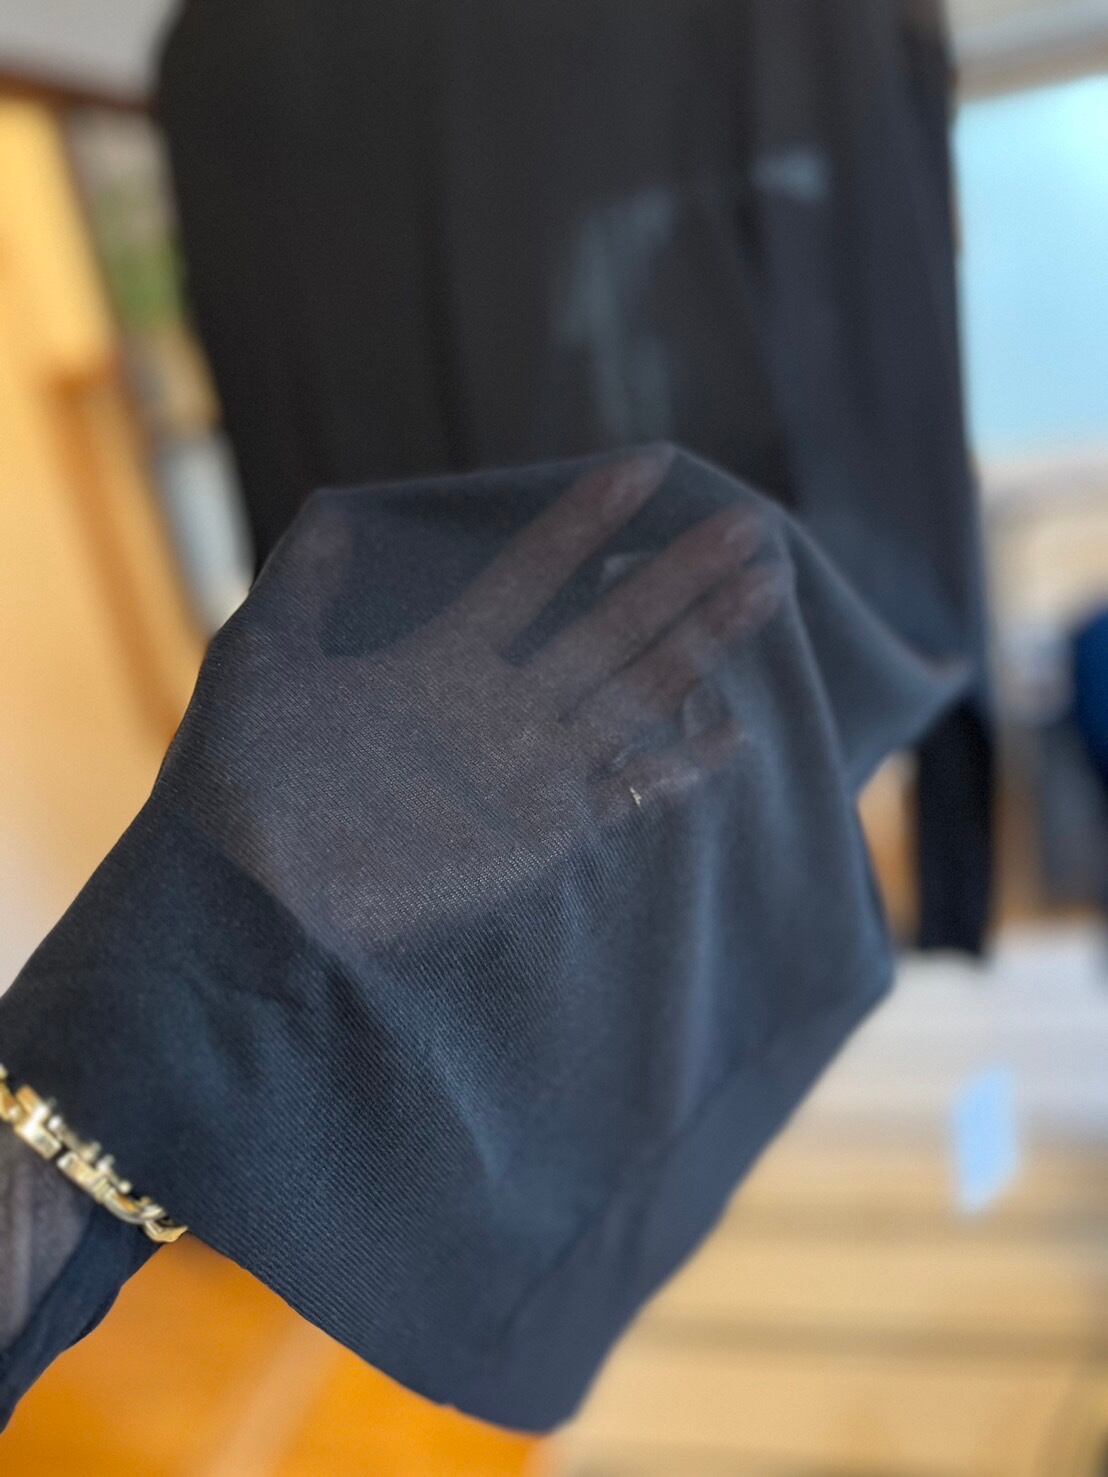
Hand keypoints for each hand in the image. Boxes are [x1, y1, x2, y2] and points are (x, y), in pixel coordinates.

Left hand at [174, 448, 783, 946]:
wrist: (247, 891)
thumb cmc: (240, 779)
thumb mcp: (262, 660)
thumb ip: (303, 584)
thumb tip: (332, 507)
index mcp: (442, 660)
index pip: (533, 575)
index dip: (587, 522)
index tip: (647, 466)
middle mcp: (499, 708)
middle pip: (608, 628)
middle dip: (679, 577)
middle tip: (748, 526)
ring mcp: (526, 771)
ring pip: (632, 694)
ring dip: (699, 645)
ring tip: (765, 589)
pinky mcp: (539, 835)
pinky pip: (625, 794)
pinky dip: (678, 768)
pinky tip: (732, 733)